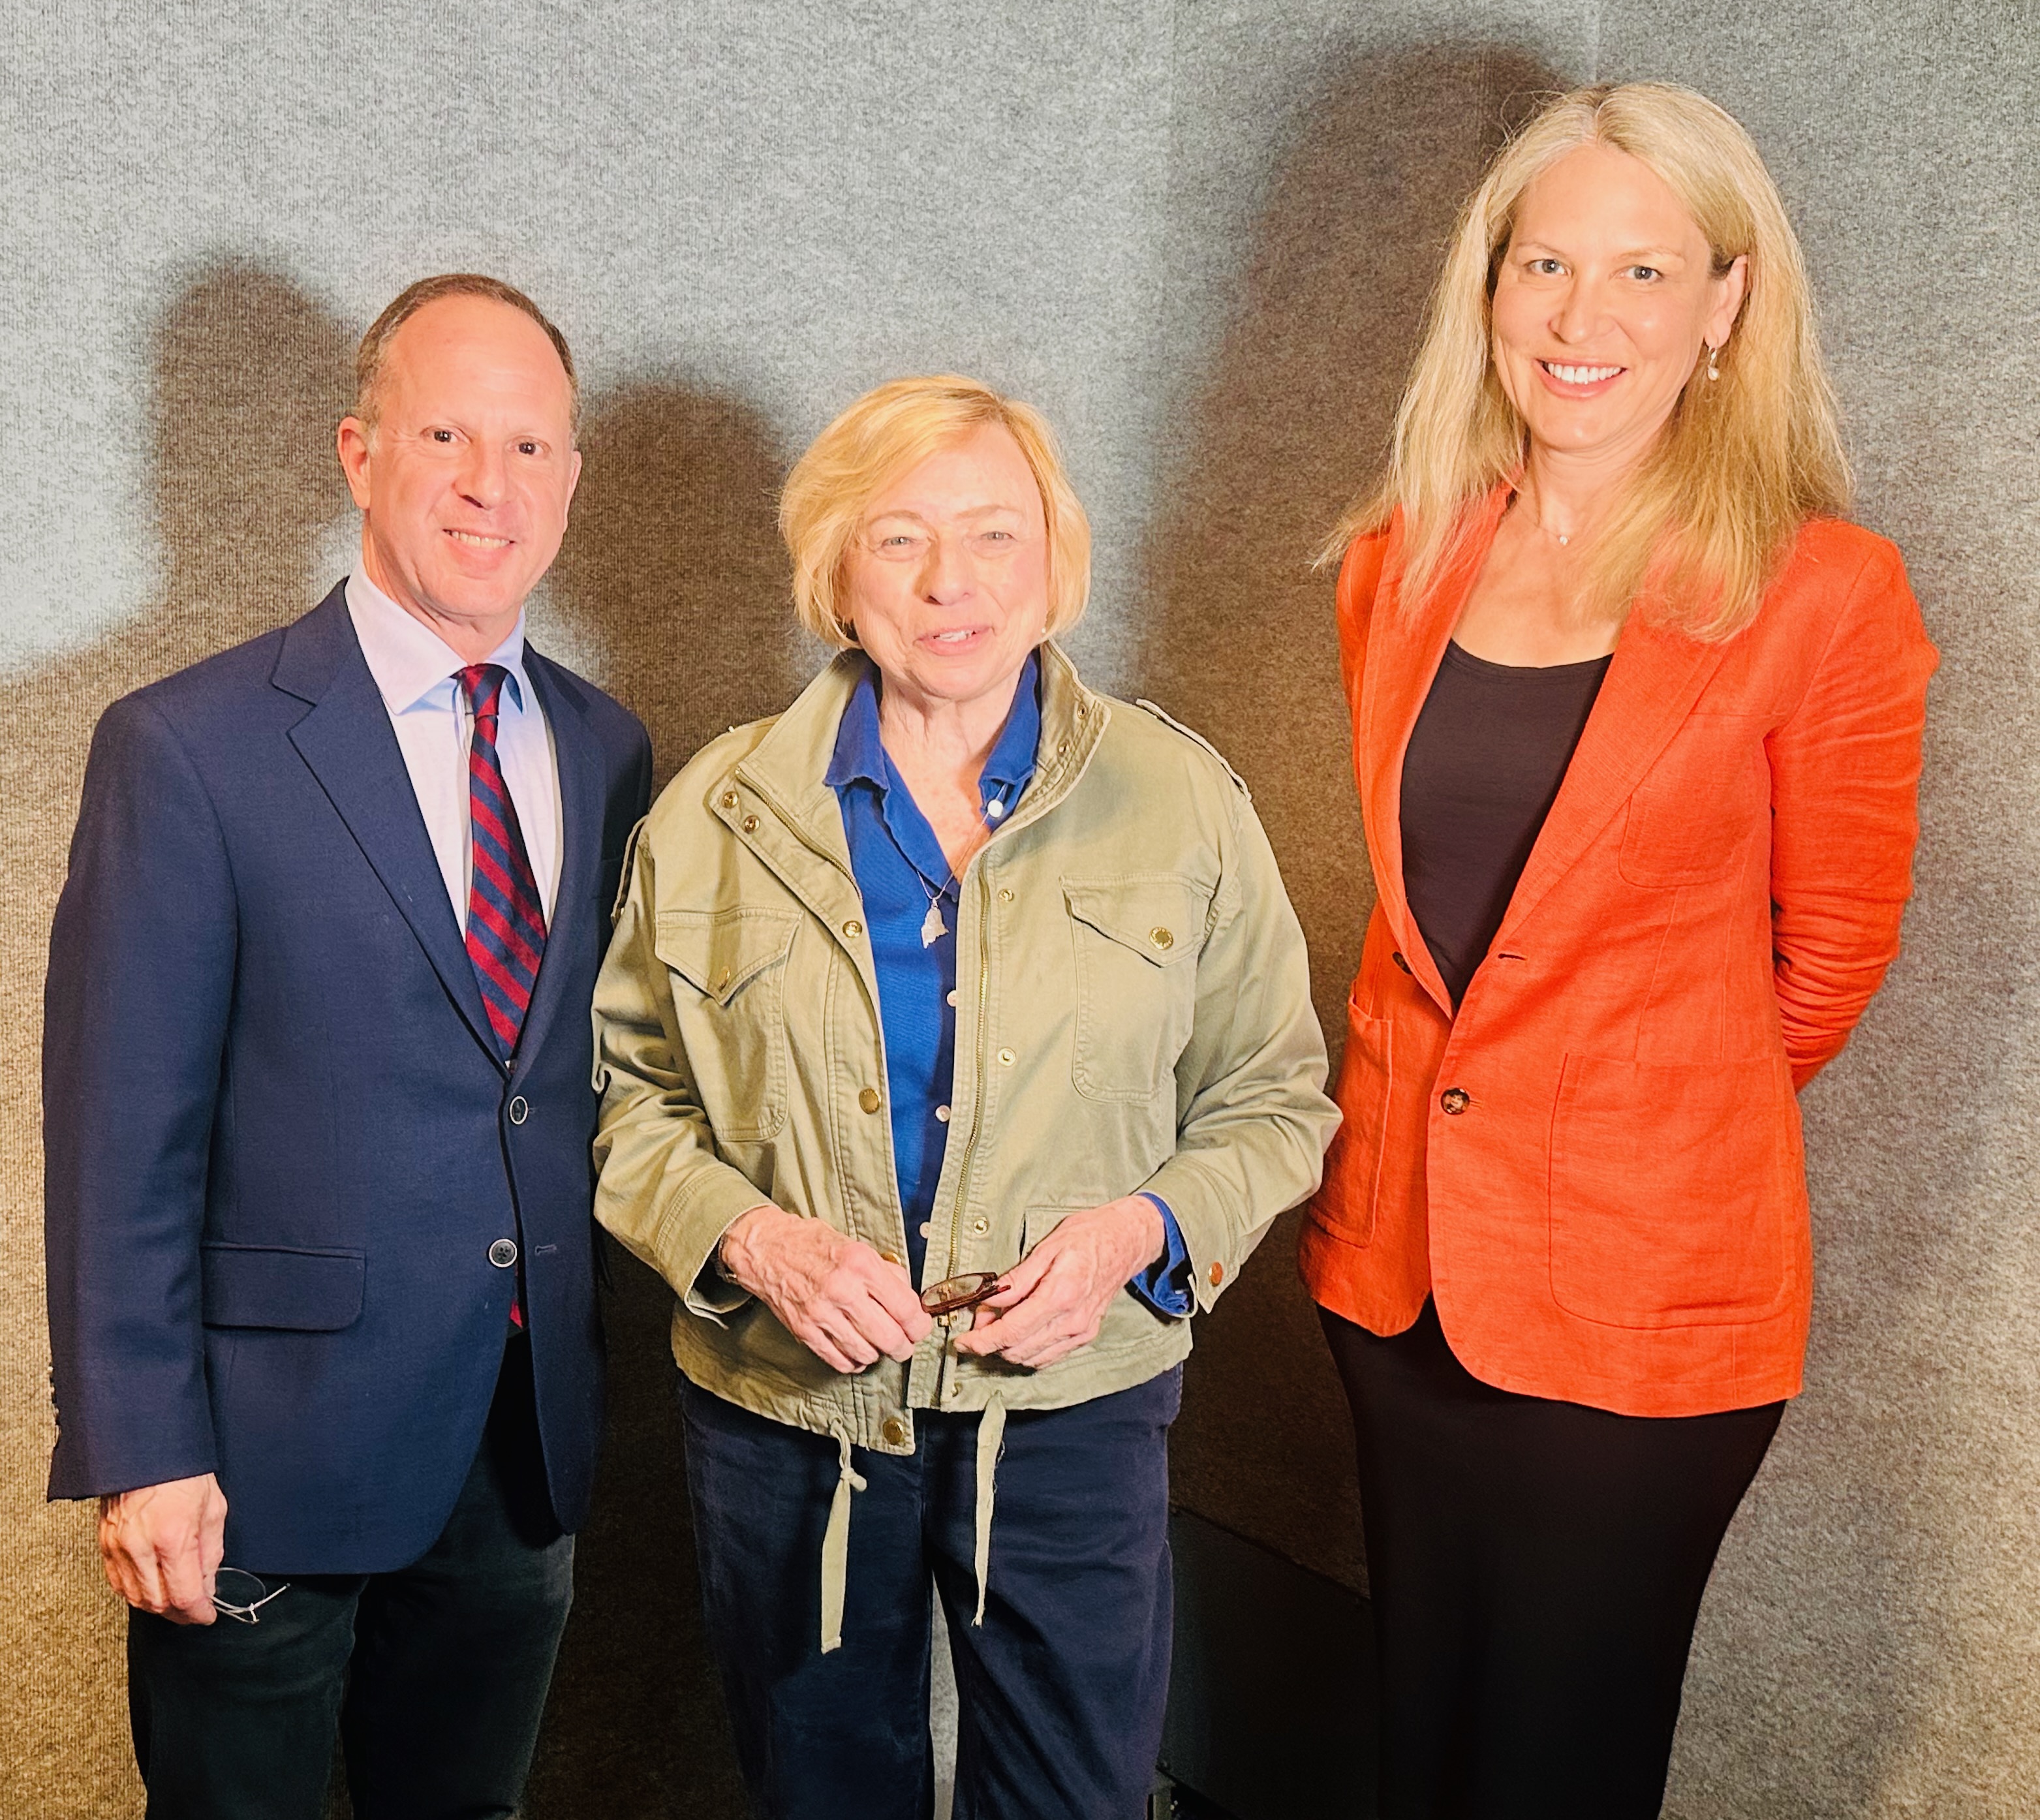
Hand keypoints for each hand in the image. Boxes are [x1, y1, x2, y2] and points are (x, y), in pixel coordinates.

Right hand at [99, 1473, 227, 1624]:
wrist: (147, 1449)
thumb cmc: (184, 1473)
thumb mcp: (213, 1510)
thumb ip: (210, 1552)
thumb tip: (209, 1585)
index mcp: (173, 1537)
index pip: (185, 1595)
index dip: (198, 1613)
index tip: (208, 1616)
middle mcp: (141, 1547)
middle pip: (158, 1603)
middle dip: (180, 1614)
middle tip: (195, 1612)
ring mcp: (118, 1547)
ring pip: (135, 1598)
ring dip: (158, 1606)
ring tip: (176, 1603)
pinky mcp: (105, 1544)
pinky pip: (117, 1583)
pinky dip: (135, 1593)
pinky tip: (151, 1589)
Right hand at [720, 1205, 933, 1373]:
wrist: (766, 1249)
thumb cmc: (812, 1244)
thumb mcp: (857, 1246)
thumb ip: (886, 1273)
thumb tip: (910, 1301)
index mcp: (860, 1264)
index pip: (905, 1308)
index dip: (920, 1324)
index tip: (920, 1326)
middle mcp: (842, 1290)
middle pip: (889, 1338)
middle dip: (903, 1346)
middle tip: (904, 1342)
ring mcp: (821, 1313)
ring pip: (867, 1353)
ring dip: (877, 1352)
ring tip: (875, 1341)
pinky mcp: (804, 1330)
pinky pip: (839, 1360)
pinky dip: (853, 1361)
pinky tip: (855, 1349)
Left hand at [954, 1196, 1164, 1369]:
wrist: (1125, 1241)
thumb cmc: (1087, 1237)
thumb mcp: (1046, 1248)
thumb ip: (1017, 1280)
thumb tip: (989, 1301)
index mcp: (1060, 1295)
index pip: (1012, 1332)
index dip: (982, 1341)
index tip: (963, 1341)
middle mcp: (1072, 1321)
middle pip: (1018, 1350)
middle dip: (990, 1342)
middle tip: (978, 1319)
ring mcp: (1081, 1332)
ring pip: (1031, 1359)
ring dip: (1007, 1348)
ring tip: (997, 1323)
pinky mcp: (1085, 1335)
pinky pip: (1048, 1356)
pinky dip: (1027, 1350)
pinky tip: (1019, 1331)